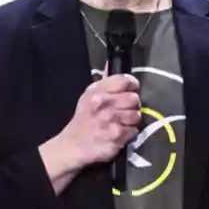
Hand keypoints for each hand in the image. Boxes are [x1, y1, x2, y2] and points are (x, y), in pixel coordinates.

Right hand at [39, 72, 140, 191]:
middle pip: (134, 99)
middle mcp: (103, 103)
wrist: (72, 146)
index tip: (130, 92)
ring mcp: (110, 120)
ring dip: (130, 121)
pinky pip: (134, 131)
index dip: (132, 86)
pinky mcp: (116, 136)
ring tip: (119, 123)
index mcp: (97, 91)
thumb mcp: (88, 96)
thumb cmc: (83, 120)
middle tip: (122, 112)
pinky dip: (128, 134)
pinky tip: (118, 134)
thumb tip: (111, 62)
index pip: (126, 81)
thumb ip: (104, 81)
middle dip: (131, 106)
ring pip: (136, 115)